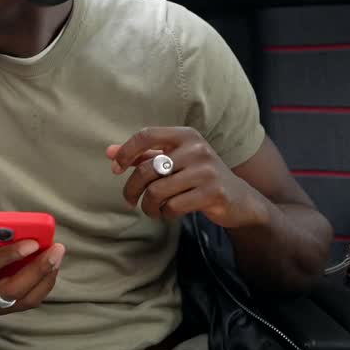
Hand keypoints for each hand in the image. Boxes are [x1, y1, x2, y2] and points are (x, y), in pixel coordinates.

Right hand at [0, 225, 65, 315]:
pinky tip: (51, 264)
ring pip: (27, 298)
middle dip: (39, 269)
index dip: (10, 254)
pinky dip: (44, 282)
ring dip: (46, 277)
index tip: (32, 242)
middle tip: (57, 248)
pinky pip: (30, 299)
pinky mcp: (4, 308)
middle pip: (15, 288)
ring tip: (57, 254)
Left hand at [108, 126, 270, 228]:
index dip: (126, 152)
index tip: (116, 169)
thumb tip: (109, 152)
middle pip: (147, 169)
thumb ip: (143, 155)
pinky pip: (173, 206)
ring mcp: (206, 170)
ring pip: (157, 191)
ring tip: (151, 210)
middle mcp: (196, 149)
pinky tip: (168, 213)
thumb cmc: (198, 177)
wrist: (240, 199)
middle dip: (132, 189)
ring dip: (148, 206)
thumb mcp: (174, 161)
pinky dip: (165, 213)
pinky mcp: (213, 193)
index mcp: (185, 135)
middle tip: (130, 200)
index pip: (146, 135)